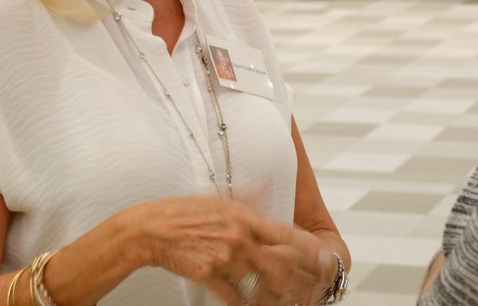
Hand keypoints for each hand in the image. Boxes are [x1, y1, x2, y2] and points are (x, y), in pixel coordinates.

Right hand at [130, 195, 333, 304]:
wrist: (152, 229)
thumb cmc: (185, 212)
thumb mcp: (220, 197)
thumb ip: (250, 194)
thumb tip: (270, 183)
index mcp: (245, 217)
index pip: (287, 235)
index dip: (310, 250)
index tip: (325, 259)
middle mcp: (239, 239)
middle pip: (281, 266)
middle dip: (303, 282)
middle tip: (317, 291)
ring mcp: (225, 260)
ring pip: (263, 288)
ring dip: (283, 299)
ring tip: (297, 305)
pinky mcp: (209, 278)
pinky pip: (238, 300)